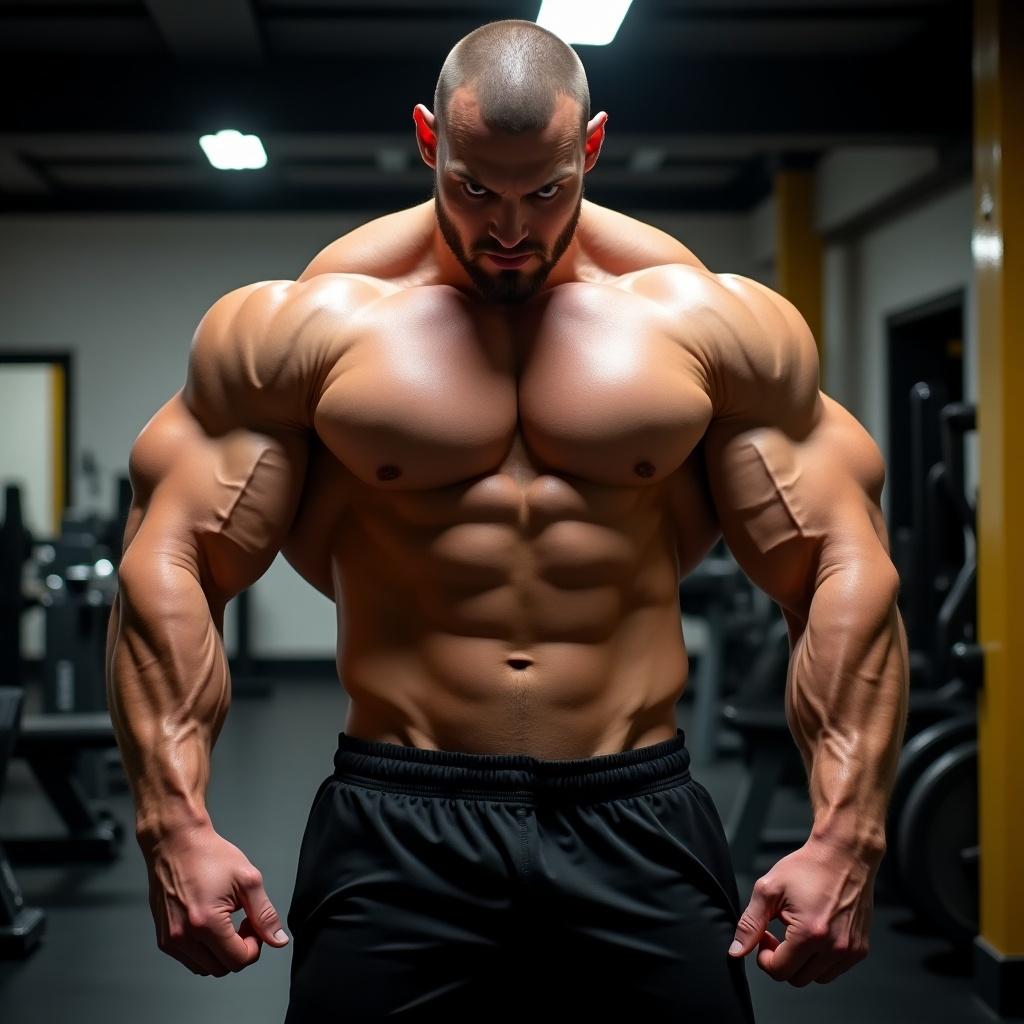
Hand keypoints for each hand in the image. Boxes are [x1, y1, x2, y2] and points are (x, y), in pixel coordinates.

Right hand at [143, 823, 290, 976]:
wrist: (176, 842)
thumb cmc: (210, 855)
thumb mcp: (248, 881)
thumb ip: (265, 914)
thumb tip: (278, 941)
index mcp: (206, 923)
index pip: (238, 960)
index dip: (255, 946)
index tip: (254, 924)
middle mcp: (183, 937)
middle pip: (222, 968)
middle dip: (239, 950)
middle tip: (244, 923)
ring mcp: (170, 939)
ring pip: (205, 967)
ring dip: (221, 952)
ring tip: (227, 922)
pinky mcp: (163, 937)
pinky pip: (189, 959)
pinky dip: (205, 950)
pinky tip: (211, 924)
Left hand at [727, 837, 876, 985]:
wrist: (843, 855)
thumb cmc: (807, 868)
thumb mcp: (769, 890)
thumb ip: (750, 923)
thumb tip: (736, 951)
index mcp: (809, 934)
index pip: (779, 971)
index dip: (764, 956)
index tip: (765, 935)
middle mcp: (834, 947)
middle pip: (797, 978)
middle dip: (782, 960)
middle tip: (778, 933)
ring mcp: (850, 950)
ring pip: (816, 977)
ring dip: (802, 962)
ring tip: (796, 933)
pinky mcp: (860, 949)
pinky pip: (835, 970)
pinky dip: (821, 959)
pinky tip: (814, 934)